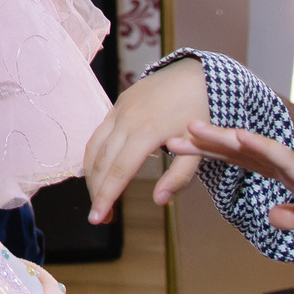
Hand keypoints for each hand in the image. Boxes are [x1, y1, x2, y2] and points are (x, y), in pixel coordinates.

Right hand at [83, 58, 207, 223]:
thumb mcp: (201, 148)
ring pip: (93, 148)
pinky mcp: (116, 105)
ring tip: (99, 198)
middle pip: (101, 163)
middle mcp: (125, 120)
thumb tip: (158, 202)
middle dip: (97, 192)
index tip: (97, 219)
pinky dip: (93, 156)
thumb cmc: (202, 112)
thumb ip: (179, 176)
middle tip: (102, 217)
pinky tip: (98, 171)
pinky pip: (98, 134)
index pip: (118, 171)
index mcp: (147, 132)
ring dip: (92, 176)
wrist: (196, 74)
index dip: (106, 197)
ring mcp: (118, 111)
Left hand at [169, 123, 293, 232]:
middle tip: (171, 137)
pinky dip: (260, 146)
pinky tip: (238, 137)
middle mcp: (289, 167)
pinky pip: (282, 157)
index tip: (179, 149)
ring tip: (193, 128)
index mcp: (287, 176)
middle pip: (238, 153)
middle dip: (204, 145)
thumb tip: (273, 218)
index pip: (240, 162)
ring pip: (254, 149)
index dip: (209, 154)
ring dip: (223, 139)